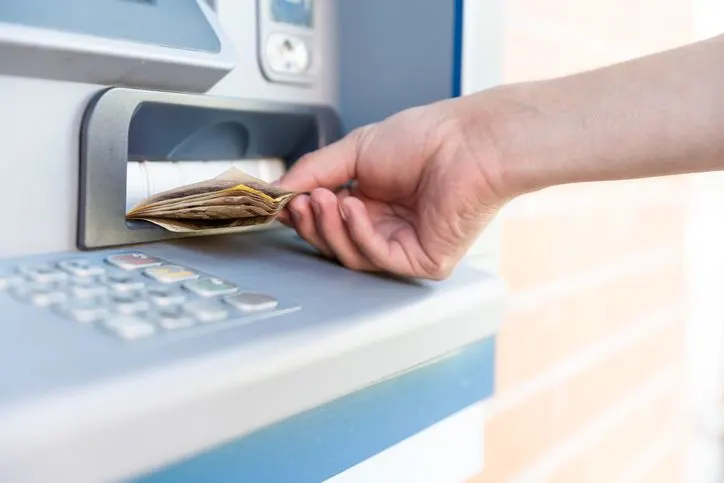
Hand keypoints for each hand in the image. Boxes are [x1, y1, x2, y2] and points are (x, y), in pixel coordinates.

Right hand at [277, 99, 507, 279]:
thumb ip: (314, 170)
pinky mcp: (423, 261)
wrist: (468, 141)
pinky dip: (358, 234)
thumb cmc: (426, 138)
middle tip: (299, 201)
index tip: (280, 203)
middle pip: (334, 243)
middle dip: (312, 223)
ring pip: (351, 255)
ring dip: (331, 227)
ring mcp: (405, 246)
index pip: (327, 221)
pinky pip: (378, 257)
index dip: (302, 215)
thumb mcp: (355, 149)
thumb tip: (278, 188)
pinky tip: (352, 208)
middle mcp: (387, 226)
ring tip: (324, 198)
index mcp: (372, 201)